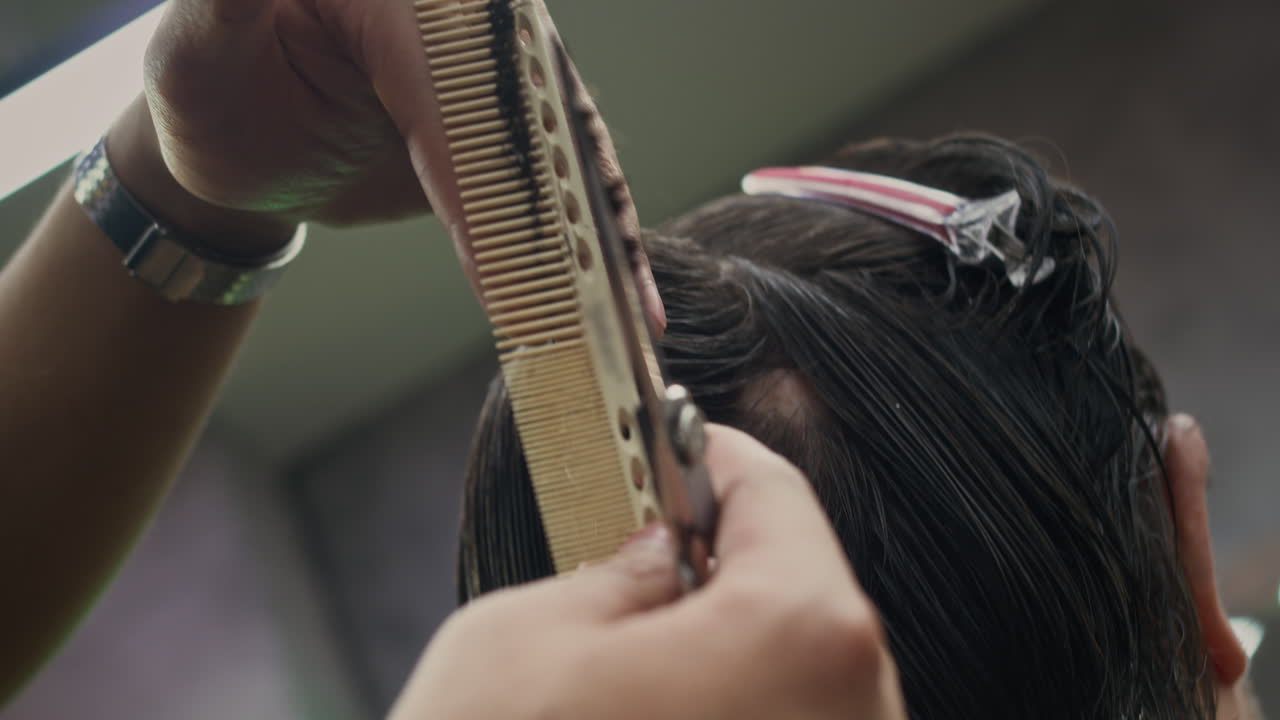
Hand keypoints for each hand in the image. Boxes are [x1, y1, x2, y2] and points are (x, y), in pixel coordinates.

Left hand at [129, 0, 662, 327]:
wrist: (238, 130)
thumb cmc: (209, 78)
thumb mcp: (201, 38)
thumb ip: (229, 6)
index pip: (456, 91)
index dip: (485, 186)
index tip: (507, 275)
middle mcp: (474, 23)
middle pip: (544, 120)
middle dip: (580, 218)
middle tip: (616, 308)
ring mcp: (500, 80)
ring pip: (571, 158)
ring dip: (606, 243)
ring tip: (640, 318)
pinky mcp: (510, 133)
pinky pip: (561, 189)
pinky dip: (589, 249)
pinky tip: (621, 303)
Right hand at [390, 425, 906, 719]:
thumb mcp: (525, 636)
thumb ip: (615, 573)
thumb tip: (658, 560)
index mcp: (801, 637)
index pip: (777, 495)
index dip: (715, 458)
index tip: (680, 451)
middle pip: (806, 595)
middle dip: (729, 562)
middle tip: (655, 551)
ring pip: (804, 682)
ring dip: (736, 652)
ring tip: (644, 658)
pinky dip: (740, 719)